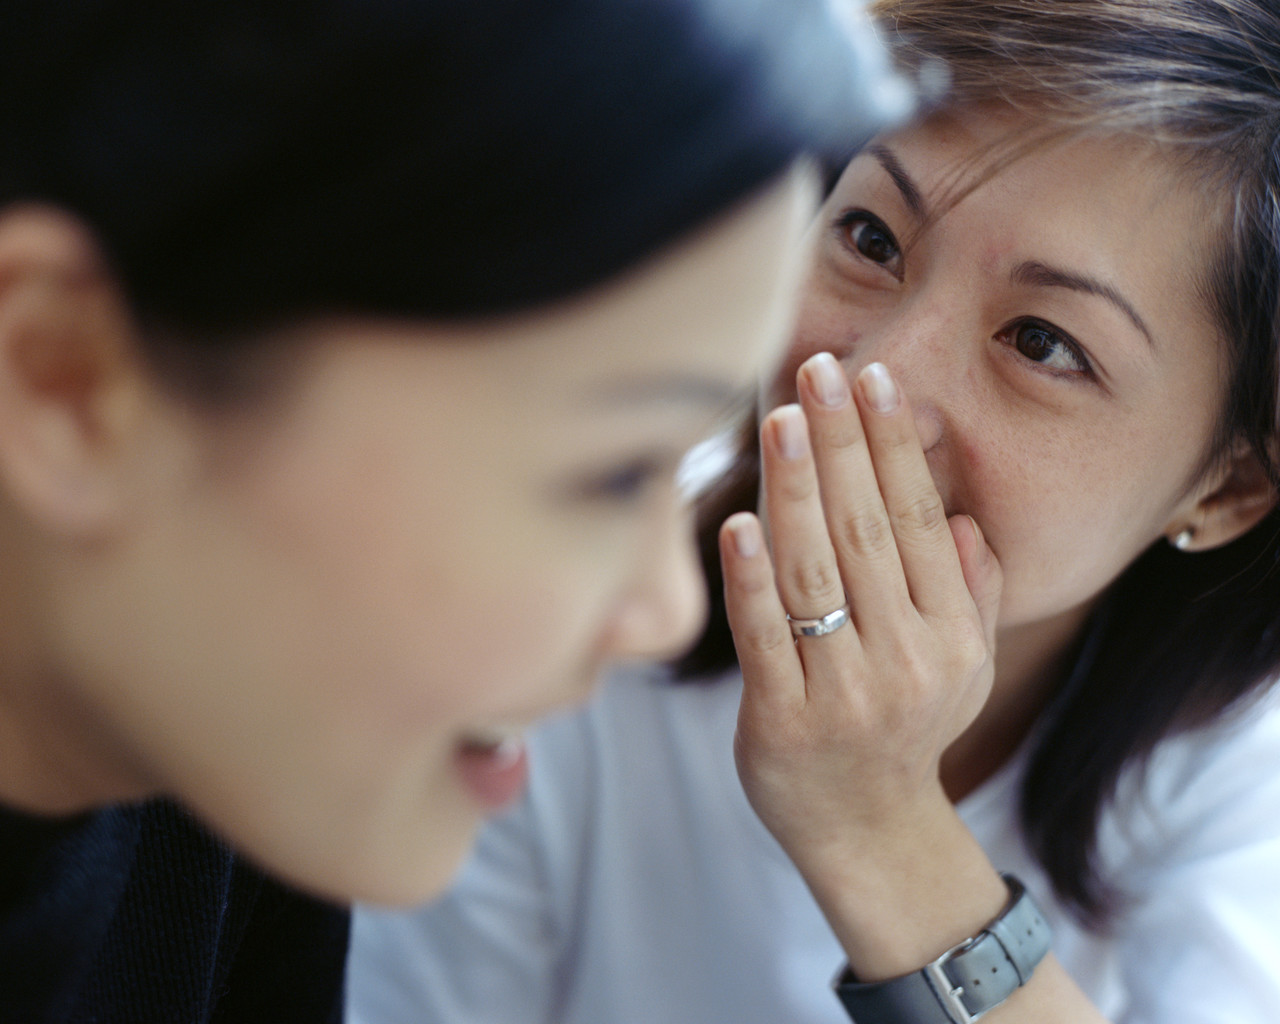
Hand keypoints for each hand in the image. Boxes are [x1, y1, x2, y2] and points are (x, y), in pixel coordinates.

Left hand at [720, 354, 1001, 877]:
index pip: (919, 521)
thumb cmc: (906, 731)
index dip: (895, 447)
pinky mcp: (781, 722)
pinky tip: (737, 523)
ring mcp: (841, 693)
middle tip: (818, 369)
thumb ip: (971, 594)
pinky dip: (750, 579)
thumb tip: (962, 520)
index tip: (873, 381)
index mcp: (950, 637)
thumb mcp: (965, 669)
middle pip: (868, 531)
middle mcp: (905, 661)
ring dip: (797, 491)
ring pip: (816, 574)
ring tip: (781, 419)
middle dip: (842, 444)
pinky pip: (763, 636)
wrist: (865, 832)